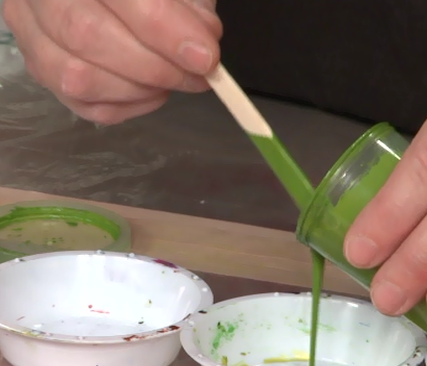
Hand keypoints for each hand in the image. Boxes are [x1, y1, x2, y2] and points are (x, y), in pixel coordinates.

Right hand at [3, 0, 221, 123]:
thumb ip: (189, 5)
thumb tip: (202, 45)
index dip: (164, 29)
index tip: (205, 56)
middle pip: (87, 35)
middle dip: (156, 65)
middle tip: (198, 73)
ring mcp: (32, 34)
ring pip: (78, 77)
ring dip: (141, 88)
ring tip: (176, 78)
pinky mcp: (42, 72)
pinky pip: (84, 104)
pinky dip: (130, 104)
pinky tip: (154, 89)